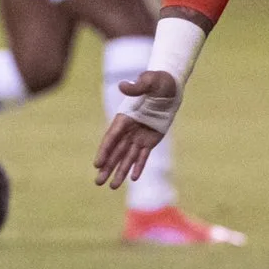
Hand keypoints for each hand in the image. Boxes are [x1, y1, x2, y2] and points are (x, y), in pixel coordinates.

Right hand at [93, 70, 179, 189]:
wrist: (170, 86)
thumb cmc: (158, 81)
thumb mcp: (149, 81)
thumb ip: (137, 86)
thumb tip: (122, 85)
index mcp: (125, 116)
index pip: (112, 137)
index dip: (105, 151)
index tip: (97, 164)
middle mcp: (129, 129)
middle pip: (116, 151)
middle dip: (107, 167)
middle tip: (98, 182)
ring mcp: (138, 135)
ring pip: (127, 157)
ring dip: (120, 171)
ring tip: (112, 187)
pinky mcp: (150, 139)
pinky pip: (143, 156)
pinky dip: (138, 166)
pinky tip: (133, 179)